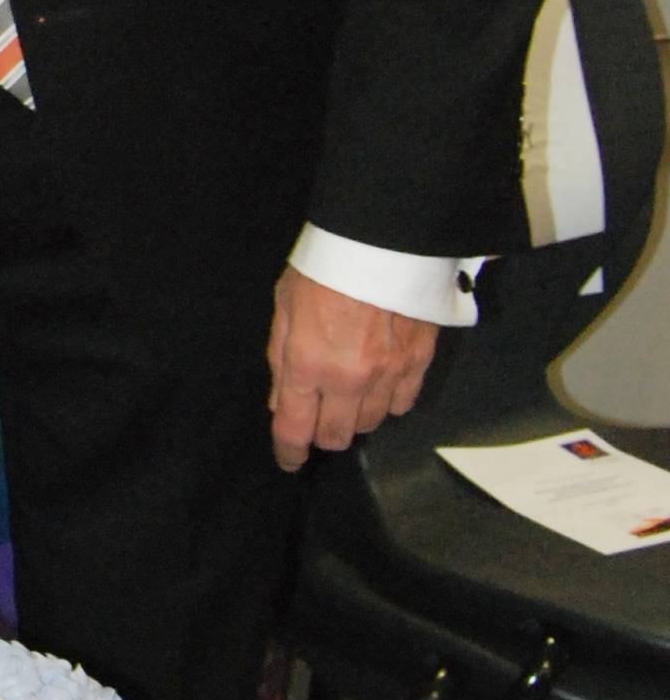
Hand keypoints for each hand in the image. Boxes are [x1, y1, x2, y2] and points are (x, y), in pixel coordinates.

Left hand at [265, 265, 437, 472]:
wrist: (381, 239)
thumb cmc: (324, 266)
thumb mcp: (284, 305)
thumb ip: (281, 357)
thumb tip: (281, 400)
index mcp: (307, 363)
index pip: (295, 428)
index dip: (289, 451)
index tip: (288, 460)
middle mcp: (348, 378)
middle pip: (336, 435)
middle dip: (322, 434)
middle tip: (317, 419)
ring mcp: (387, 374)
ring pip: (370, 423)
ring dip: (354, 417)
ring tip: (347, 395)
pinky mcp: (418, 364)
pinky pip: (403, 405)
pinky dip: (388, 403)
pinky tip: (378, 386)